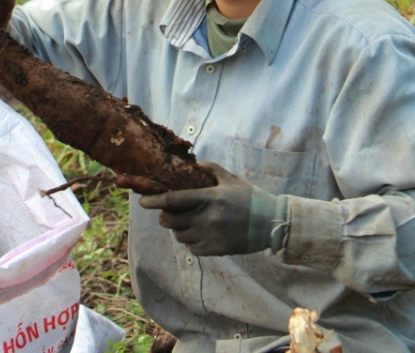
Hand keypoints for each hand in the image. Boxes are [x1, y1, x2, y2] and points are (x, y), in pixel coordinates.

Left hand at [138, 162, 288, 256]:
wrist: (272, 223)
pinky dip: (191, 242)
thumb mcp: (230, 178)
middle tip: (170, 212)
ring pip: (180, 236)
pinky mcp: (217, 250)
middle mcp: (209, 218)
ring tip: (190, 222)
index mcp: (211, 197)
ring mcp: (212, 236)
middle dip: (165, 217)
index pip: (175, 200)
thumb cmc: (250, 197)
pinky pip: (192, 248)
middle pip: (171, 221)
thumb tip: (191, 164)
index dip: (155, 201)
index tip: (142, 202)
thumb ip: (209, 169)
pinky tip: (201, 233)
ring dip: (179, 229)